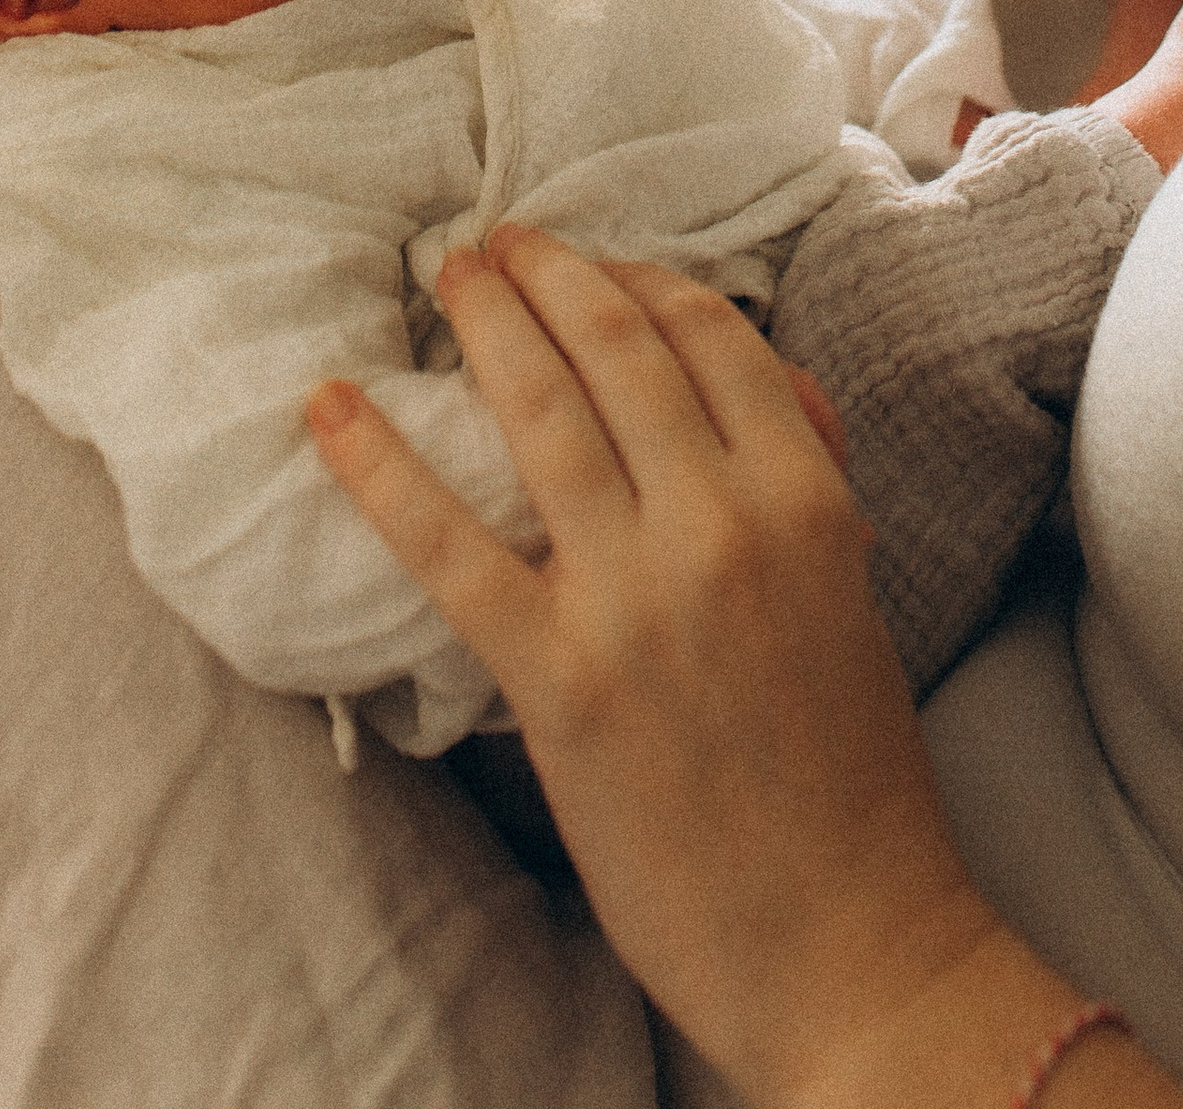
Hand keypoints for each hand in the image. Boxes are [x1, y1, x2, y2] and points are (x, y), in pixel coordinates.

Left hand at [307, 226, 1008, 1107]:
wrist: (849, 938)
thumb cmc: (853, 775)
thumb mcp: (852, 595)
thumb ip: (806, 481)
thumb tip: (759, 383)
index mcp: (807, 497)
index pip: (709, 336)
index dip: (639, 281)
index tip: (591, 265)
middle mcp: (723, 523)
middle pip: (614, 350)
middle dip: (548, 275)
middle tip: (494, 243)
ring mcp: (635, 597)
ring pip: (539, 415)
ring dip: (484, 326)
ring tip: (446, 278)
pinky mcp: (558, 679)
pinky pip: (449, 547)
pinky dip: (379, 467)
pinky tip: (329, 410)